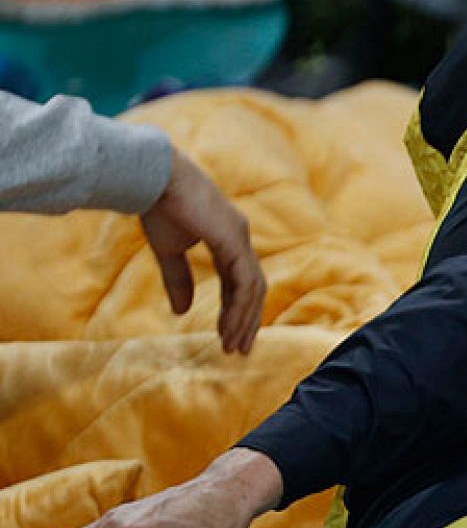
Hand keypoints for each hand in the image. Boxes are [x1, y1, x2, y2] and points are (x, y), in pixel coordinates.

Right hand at [139, 148, 264, 353]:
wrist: (153, 178)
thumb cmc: (158, 206)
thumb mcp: (169, 250)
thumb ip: (178, 280)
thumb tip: (181, 312)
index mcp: (227, 240)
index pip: (239, 282)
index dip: (234, 309)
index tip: (227, 336)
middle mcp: (239, 239)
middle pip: (253, 288)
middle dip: (247, 320)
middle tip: (239, 349)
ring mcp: (240, 238)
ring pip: (253, 289)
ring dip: (244, 319)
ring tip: (234, 345)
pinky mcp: (233, 240)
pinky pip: (244, 281)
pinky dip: (239, 307)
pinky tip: (231, 326)